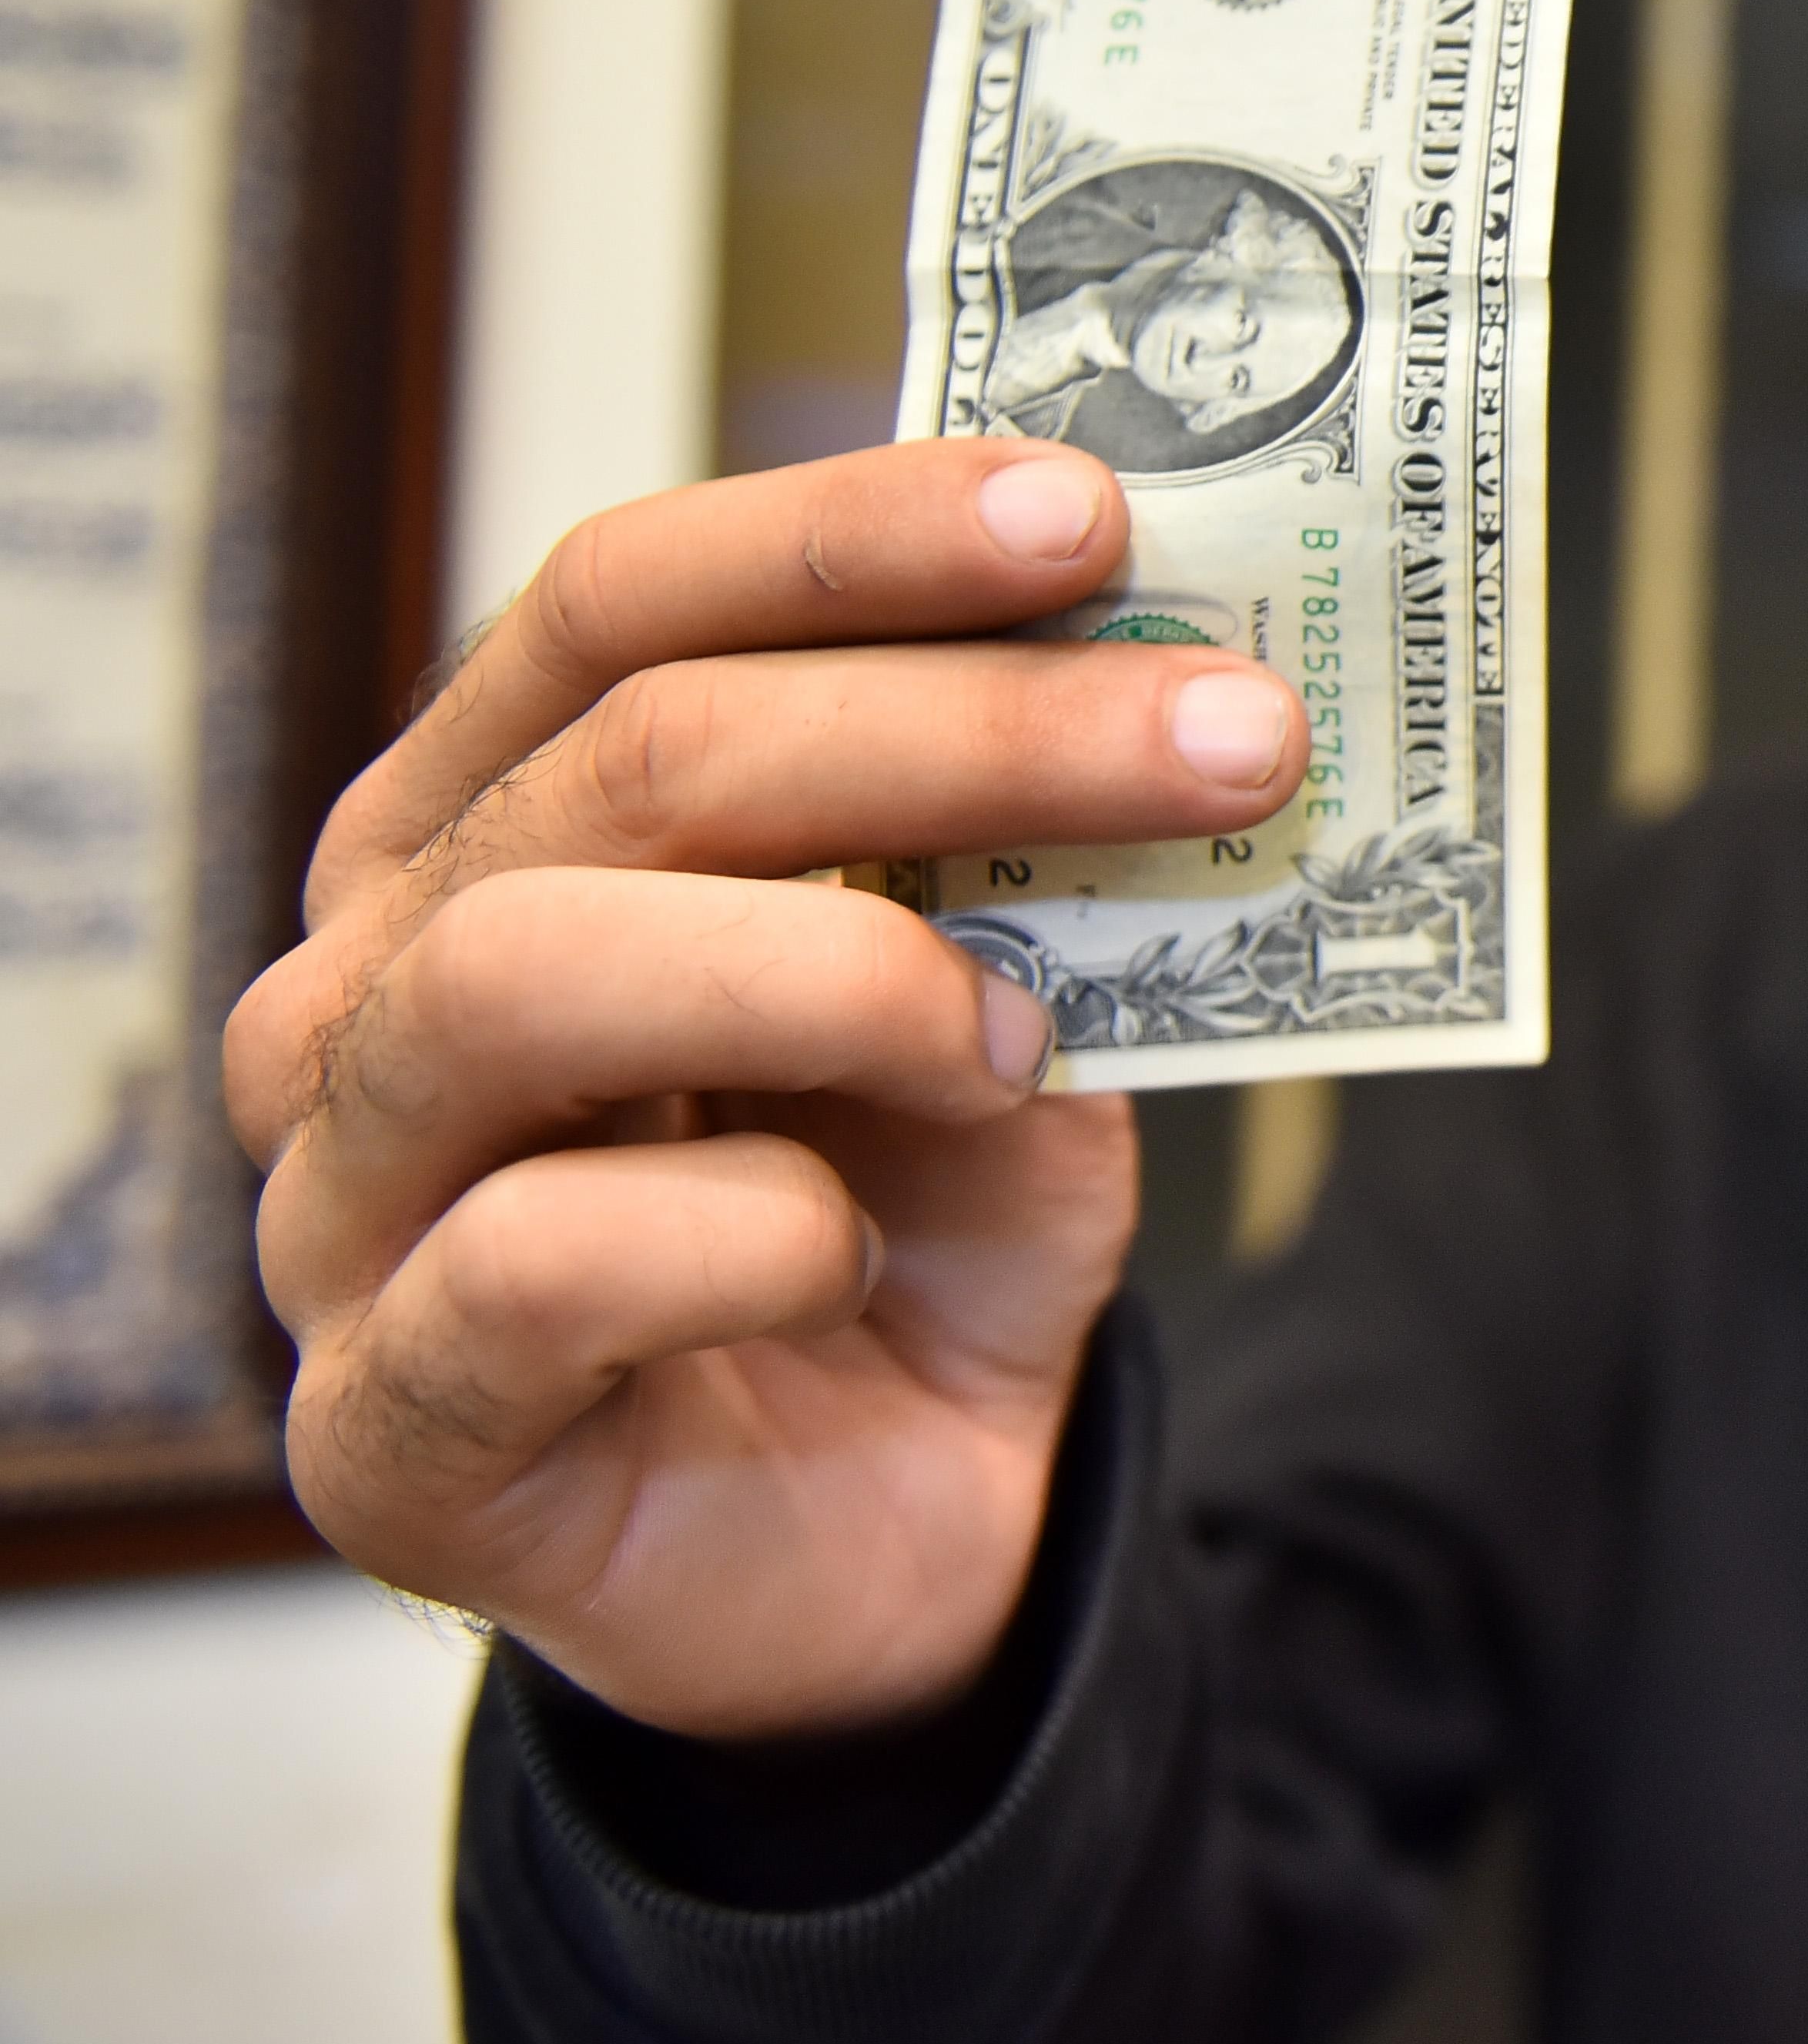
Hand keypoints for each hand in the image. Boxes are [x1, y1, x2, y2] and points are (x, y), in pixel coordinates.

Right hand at [224, 442, 1308, 1741]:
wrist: (896, 1530)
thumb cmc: (914, 1214)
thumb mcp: (1011, 997)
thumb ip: (1030, 858)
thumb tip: (1177, 676)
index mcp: (489, 824)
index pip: (618, 603)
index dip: (854, 537)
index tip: (1095, 512)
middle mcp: (371, 976)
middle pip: (633, 761)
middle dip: (965, 727)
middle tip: (1228, 741)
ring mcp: (342, 1200)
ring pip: (523, 972)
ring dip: (840, 971)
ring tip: (1024, 1035)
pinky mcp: (387, 1425)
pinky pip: (528, 1265)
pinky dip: (740, 1234)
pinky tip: (852, 1248)